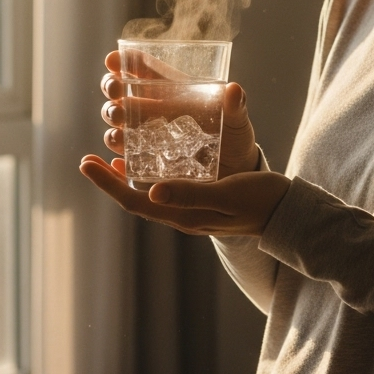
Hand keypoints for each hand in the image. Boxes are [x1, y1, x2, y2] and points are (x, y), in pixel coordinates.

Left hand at [79, 154, 290, 236]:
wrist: (288, 215)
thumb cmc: (261, 201)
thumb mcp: (227, 193)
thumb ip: (192, 193)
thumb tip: (153, 192)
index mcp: (184, 215)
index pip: (134, 201)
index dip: (107, 184)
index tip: (86, 163)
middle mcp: (182, 216)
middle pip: (135, 200)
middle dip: (109, 181)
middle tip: (88, 159)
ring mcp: (191, 212)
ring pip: (148, 196)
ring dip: (125, 179)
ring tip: (109, 157)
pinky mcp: (201, 202)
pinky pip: (165, 192)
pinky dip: (149, 176)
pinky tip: (148, 162)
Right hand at [99, 50, 260, 176]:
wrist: (233, 171)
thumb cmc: (234, 137)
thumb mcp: (237, 120)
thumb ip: (236, 106)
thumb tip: (234, 89)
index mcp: (172, 90)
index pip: (142, 68)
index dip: (124, 61)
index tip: (112, 60)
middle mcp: (154, 109)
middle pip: (121, 92)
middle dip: (111, 87)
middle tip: (115, 90)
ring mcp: (146, 133)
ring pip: (117, 121)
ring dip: (111, 118)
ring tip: (119, 124)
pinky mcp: (145, 158)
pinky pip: (124, 153)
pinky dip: (116, 153)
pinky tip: (118, 157)